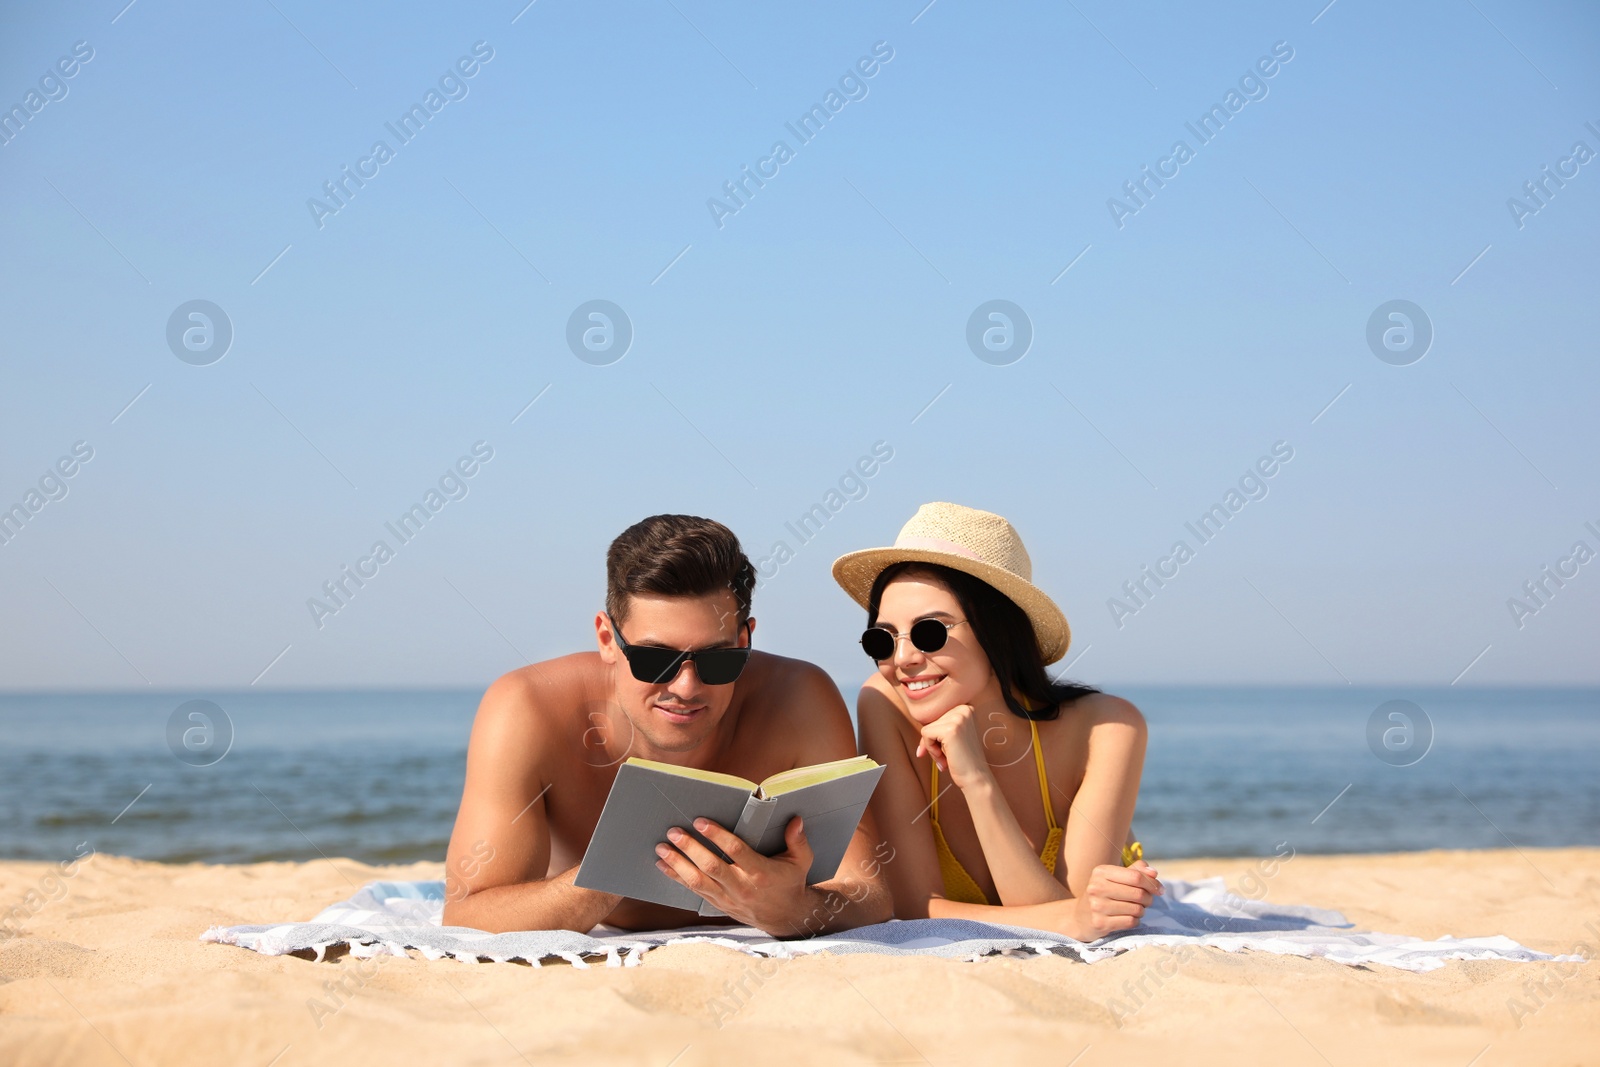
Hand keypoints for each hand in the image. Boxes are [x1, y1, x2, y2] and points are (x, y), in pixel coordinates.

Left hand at [655, 816, 815, 934]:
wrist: (785, 917)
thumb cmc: (790, 882)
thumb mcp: (801, 861)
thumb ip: (798, 840)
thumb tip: (795, 820)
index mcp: (761, 872)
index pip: (736, 851)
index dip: (717, 836)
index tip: (700, 822)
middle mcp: (742, 886)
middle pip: (711, 866)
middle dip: (690, 848)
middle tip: (674, 832)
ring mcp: (728, 897)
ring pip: (698, 881)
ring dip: (678, 864)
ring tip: (662, 848)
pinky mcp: (719, 904)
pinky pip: (694, 891)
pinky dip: (677, 878)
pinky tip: (663, 865)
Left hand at [915, 704, 993, 792]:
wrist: (976, 778)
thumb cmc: (963, 759)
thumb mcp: (952, 736)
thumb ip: (939, 726)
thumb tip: (917, 729)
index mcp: (966, 708)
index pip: (937, 717)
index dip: (936, 736)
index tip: (944, 749)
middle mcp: (964, 709)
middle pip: (931, 722)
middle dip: (934, 742)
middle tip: (947, 757)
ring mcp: (958, 718)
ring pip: (927, 729)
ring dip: (932, 748)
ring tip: (946, 758)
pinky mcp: (950, 729)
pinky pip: (925, 735)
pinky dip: (931, 750)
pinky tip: (944, 759)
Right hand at [1068, 860, 1162, 939]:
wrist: (1080, 917)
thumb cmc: (1103, 894)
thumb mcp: (1114, 878)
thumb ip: (1135, 871)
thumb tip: (1153, 872)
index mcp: (1101, 872)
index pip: (1136, 876)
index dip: (1152, 883)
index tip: (1160, 889)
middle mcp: (1096, 887)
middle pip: (1138, 893)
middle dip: (1148, 898)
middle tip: (1146, 901)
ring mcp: (1097, 906)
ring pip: (1137, 909)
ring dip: (1142, 911)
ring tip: (1135, 909)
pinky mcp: (1100, 923)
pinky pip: (1131, 922)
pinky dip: (1135, 921)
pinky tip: (1128, 918)